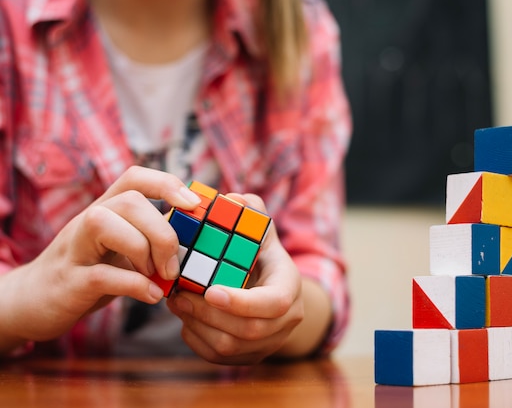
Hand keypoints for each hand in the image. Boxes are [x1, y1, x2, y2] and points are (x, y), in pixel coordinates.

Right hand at [0, 166, 200, 348]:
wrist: (33, 302)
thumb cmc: (89, 271)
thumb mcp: (120, 249)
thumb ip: (150, 239)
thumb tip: (196, 240)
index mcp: (106, 210)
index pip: (134, 178)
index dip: (167, 183)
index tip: (193, 204)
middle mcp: (88, 221)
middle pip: (129, 201)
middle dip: (162, 232)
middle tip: (173, 265)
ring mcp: (74, 249)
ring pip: (106, 224)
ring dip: (143, 252)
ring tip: (158, 276)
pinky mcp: (69, 282)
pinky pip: (101, 274)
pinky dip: (134, 285)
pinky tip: (152, 295)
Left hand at [167, 193, 304, 364]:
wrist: (272, 291)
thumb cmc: (260, 255)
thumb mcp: (260, 231)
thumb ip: (250, 212)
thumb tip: (234, 199)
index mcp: (290, 287)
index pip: (274, 303)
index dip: (242, 301)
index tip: (210, 290)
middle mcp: (285, 321)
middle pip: (248, 330)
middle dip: (208, 313)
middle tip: (178, 295)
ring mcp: (268, 344)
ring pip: (229, 347)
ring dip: (197, 325)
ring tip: (176, 302)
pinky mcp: (248, 357)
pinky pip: (218, 357)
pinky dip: (196, 338)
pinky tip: (186, 317)